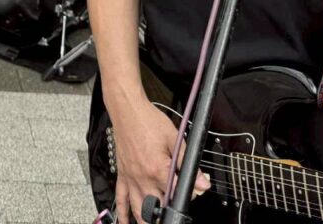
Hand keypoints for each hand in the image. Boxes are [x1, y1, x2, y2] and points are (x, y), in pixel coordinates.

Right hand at [111, 97, 209, 223]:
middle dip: (165, 214)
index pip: (176, 194)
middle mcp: (142, 177)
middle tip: (173, 212)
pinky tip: (125, 222)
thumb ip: (187, 163)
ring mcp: (130, 178)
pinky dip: (122, 213)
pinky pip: (120, 198)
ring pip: (137, 209)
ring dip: (145, 221)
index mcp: (157, 169)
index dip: (187, 195)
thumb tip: (202, 182)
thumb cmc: (149, 120)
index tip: (193, 192)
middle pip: (156, 207)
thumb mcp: (174, 138)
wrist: (128, 110)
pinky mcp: (122, 174)